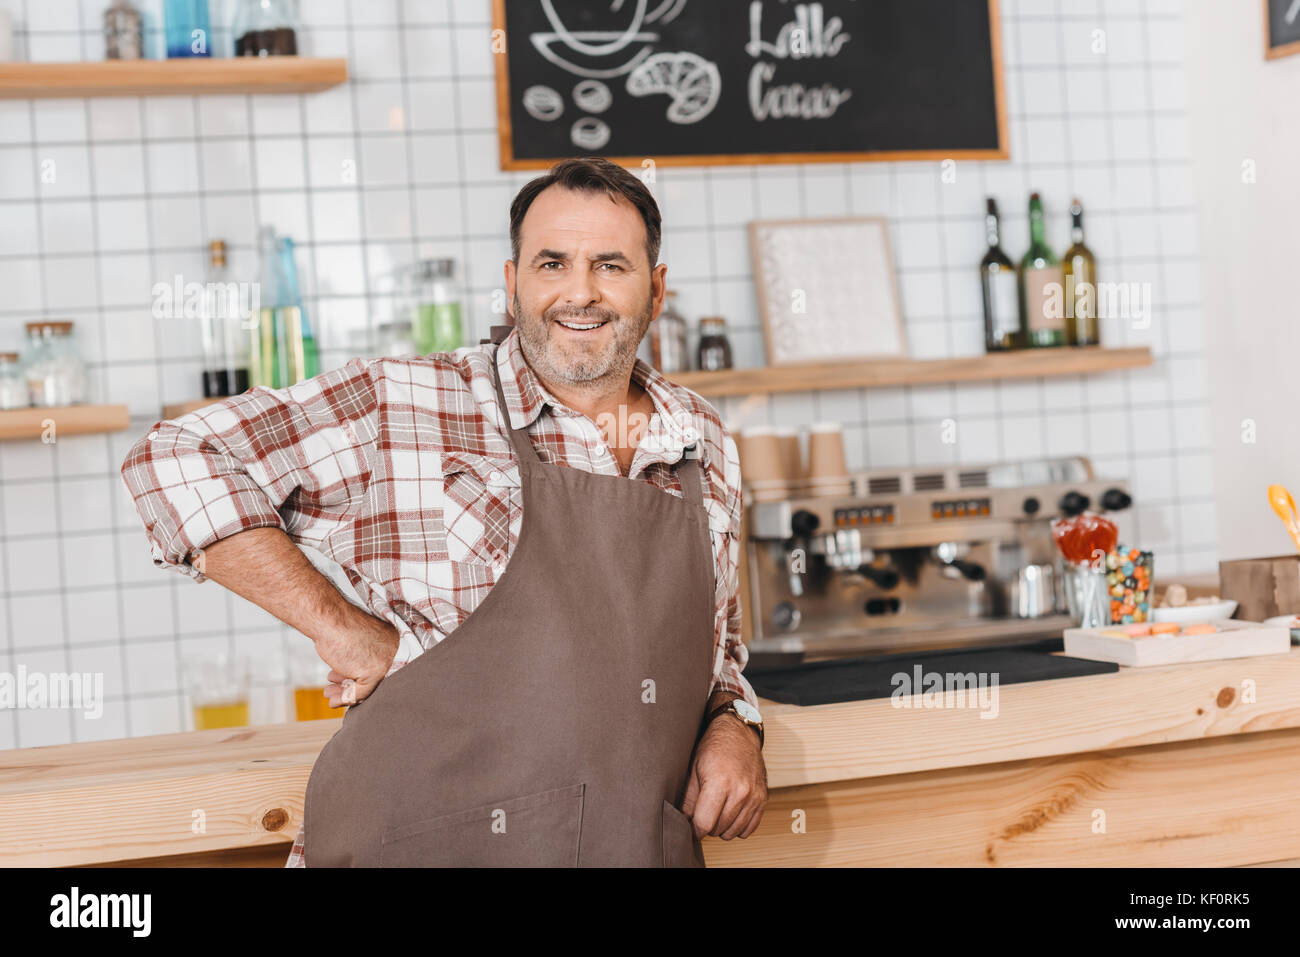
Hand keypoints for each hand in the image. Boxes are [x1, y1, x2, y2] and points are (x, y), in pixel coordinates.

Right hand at [314, 615, 399, 708]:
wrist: (329, 618)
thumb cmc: (338, 625)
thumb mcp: (357, 642)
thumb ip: (362, 657)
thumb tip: (356, 679)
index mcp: (394, 639)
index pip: (383, 666)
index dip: (362, 677)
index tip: (347, 682)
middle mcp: (395, 650)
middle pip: (378, 679)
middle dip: (353, 687)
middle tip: (337, 689)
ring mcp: (386, 662)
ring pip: (370, 687)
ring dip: (347, 694)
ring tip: (330, 694)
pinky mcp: (374, 672)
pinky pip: (361, 693)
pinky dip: (346, 699)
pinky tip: (333, 700)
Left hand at [681, 712, 767, 839]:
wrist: (739, 732)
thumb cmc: (714, 747)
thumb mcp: (694, 769)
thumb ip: (687, 799)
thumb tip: (682, 822)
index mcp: (719, 783)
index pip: (704, 824)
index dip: (694, 828)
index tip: (691, 824)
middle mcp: (740, 792)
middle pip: (718, 829)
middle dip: (707, 825)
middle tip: (703, 811)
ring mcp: (754, 796)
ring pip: (734, 832)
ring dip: (722, 827)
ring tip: (716, 811)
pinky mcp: (763, 798)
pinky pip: (750, 828)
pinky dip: (738, 826)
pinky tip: (730, 813)